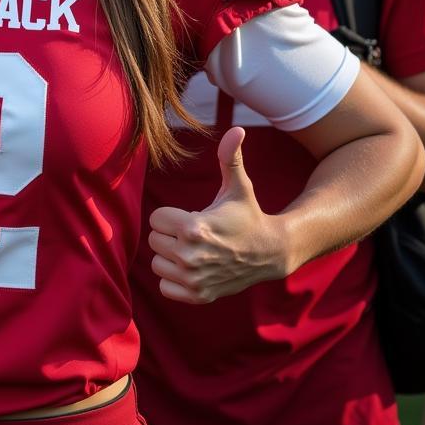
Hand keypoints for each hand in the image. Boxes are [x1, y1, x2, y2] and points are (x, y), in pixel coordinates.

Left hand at [147, 127, 286, 303]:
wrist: (270, 253)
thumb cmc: (247, 215)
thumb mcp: (237, 186)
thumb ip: (230, 158)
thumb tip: (237, 128)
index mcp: (193, 228)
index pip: (156, 220)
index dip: (172, 216)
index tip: (192, 217)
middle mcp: (190, 256)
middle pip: (154, 241)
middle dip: (171, 235)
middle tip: (195, 234)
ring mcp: (194, 279)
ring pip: (157, 264)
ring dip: (171, 258)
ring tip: (195, 251)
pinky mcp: (198, 296)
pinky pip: (165, 287)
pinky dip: (175, 280)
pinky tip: (194, 269)